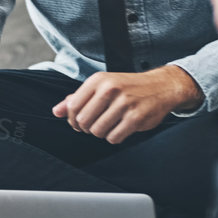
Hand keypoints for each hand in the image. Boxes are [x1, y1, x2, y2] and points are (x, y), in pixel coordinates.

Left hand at [51, 66, 202, 143]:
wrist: (161, 86)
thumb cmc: (127, 87)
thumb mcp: (102, 86)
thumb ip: (78, 98)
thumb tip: (57, 111)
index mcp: (98, 80)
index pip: (73, 106)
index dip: (73, 120)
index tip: (79, 123)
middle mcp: (110, 89)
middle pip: (83, 121)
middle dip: (87, 128)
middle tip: (96, 125)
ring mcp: (124, 104)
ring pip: (97, 131)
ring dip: (102, 133)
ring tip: (110, 125)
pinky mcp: (136, 118)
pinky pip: (114, 138)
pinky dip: (115, 137)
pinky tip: (121, 128)